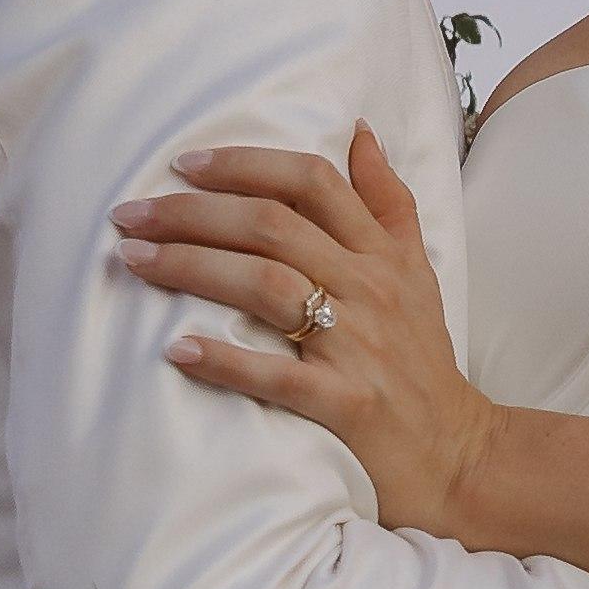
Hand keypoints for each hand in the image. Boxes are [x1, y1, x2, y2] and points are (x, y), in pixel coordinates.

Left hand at [114, 128, 493, 534]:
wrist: (459, 456)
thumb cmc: (423, 362)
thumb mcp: (419, 272)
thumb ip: (389, 201)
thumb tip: (361, 132)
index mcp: (381, 253)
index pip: (312, 182)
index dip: (244, 164)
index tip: (183, 163)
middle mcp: (370, 289)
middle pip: (273, 226)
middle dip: (193, 212)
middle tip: (129, 214)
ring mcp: (358, 345)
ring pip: (267, 285)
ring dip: (192, 267)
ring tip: (133, 261)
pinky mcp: (347, 404)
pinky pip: (277, 375)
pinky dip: (224, 360)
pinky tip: (176, 348)